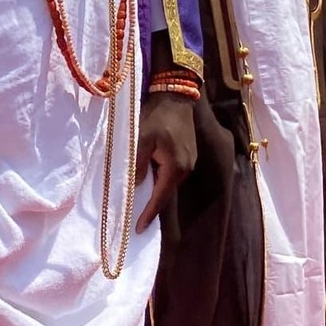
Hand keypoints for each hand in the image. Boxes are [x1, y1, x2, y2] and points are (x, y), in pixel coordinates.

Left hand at [136, 91, 197, 231]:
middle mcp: (186, 168)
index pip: (160, 198)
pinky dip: (160, 178)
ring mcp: (189, 161)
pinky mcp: (188, 154)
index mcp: (175, 167)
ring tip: (140, 200)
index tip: (139, 229)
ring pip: (169, 182)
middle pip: (166, 192)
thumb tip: (136, 185)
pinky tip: (150, 178)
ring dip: (156, 190)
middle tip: (136, 218)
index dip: (149, 214)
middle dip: (152, 205)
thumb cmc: (157, 117)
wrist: (175, 96)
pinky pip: (172, 172)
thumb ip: (138, 165)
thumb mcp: (141, 139)